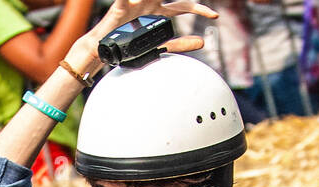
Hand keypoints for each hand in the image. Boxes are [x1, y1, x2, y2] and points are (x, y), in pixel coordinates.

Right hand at [76, 0, 219, 62]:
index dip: (199, 10)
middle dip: (186, 5)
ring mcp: (136, 4)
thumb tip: (202, 42)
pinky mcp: (120, 8)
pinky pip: (124, 0)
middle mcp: (149, 5)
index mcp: (159, 13)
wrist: (103, 50)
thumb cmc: (127, 47)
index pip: (183, 8)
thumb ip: (179, 44)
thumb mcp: (159, 47)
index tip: (214, 16)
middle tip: (199, 6)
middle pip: (172, 1)